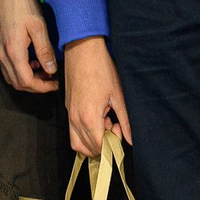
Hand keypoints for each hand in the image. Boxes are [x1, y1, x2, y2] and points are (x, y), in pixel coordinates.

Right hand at [0, 0, 59, 92]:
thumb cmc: (23, 5)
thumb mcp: (39, 27)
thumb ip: (44, 51)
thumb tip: (51, 71)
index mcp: (13, 51)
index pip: (26, 81)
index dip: (42, 87)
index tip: (55, 83)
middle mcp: (1, 54)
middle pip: (17, 83)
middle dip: (35, 86)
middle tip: (51, 79)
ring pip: (10, 77)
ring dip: (27, 79)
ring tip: (43, 70)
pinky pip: (6, 67)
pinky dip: (19, 71)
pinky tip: (31, 61)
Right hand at [63, 36, 130, 158]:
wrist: (82, 50)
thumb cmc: (101, 69)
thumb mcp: (118, 96)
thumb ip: (125, 121)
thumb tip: (131, 139)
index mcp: (89, 118)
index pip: (98, 147)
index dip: (111, 144)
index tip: (119, 129)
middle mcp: (76, 120)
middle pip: (86, 149)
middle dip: (102, 144)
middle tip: (114, 127)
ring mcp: (70, 114)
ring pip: (76, 143)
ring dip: (91, 141)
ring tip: (105, 123)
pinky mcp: (69, 108)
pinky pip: (73, 131)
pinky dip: (84, 132)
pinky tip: (98, 116)